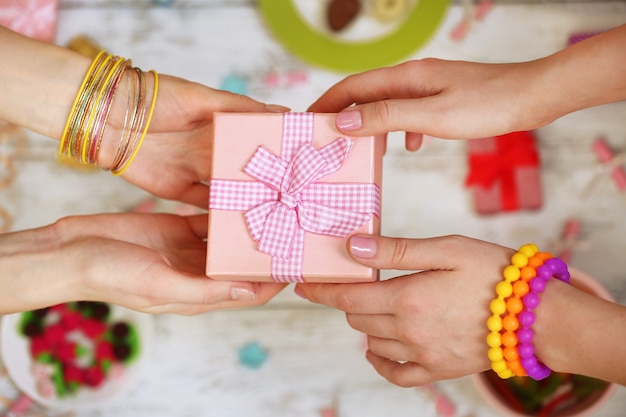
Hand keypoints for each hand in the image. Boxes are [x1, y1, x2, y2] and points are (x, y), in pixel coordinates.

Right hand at [1, 213, 284, 314]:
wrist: (68, 250)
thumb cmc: (109, 273)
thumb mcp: (159, 285)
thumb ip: (205, 291)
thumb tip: (249, 292)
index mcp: (199, 293)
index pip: (250, 290)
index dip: (277, 278)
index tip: (301, 259)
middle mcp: (200, 273)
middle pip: (245, 262)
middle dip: (270, 245)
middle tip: (296, 221)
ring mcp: (189, 249)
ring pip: (230, 237)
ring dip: (252, 222)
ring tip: (278, 201)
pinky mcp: (177, 227)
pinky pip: (210, 217)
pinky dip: (227, 208)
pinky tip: (244, 191)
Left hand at [110, 75, 287, 206]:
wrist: (110, 116)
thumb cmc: (156, 98)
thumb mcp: (201, 98)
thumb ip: (239, 108)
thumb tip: (281, 112)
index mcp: (222, 126)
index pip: (257, 141)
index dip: (278, 152)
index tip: (302, 165)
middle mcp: (212, 150)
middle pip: (245, 170)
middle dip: (267, 183)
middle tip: (294, 199)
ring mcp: (196, 171)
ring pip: (228, 190)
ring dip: (247, 201)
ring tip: (273, 215)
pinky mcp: (178, 189)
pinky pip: (204, 205)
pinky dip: (219, 214)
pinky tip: (239, 224)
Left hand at [295, 234, 513, 386]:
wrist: (540, 316)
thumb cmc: (495, 273)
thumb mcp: (446, 249)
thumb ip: (396, 251)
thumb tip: (353, 248)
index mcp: (407, 298)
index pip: (347, 297)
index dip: (321, 289)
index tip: (302, 283)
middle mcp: (409, 332)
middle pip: (357, 318)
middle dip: (349, 299)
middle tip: (355, 283)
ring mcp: (424, 354)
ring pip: (373, 341)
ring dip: (365, 323)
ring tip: (374, 305)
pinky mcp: (440, 369)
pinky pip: (397, 374)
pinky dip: (381, 362)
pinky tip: (376, 349)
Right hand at [308, 58, 553, 147]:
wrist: (532, 97)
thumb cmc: (486, 105)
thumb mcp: (431, 116)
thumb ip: (386, 117)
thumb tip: (344, 121)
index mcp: (406, 78)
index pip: (353, 87)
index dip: (327, 103)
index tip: (308, 120)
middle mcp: (413, 78)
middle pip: (367, 94)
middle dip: (344, 114)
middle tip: (326, 137)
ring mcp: (429, 88)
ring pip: (388, 105)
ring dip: (371, 123)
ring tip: (359, 146)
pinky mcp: (444, 99)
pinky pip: (411, 113)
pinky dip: (401, 129)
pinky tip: (410, 146)